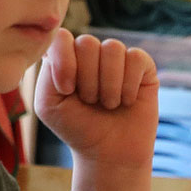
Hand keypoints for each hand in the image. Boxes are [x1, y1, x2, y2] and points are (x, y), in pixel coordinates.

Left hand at [34, 29, 158, 172]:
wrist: (109, 153)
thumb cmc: (77, 128)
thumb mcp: (49, 104)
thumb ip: (48, 70)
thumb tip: (66, 42)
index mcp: (65, 58)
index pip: (61, 38)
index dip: (64, 62)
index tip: (66, 91)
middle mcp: (90, 53)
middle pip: (87, 43)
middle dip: (88, 80)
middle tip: (91, 102)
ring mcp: (117, 58)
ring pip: (112, 48)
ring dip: (109, 85)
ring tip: (109, 104)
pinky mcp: (142, 66)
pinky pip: (136, 58)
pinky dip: (129, 85)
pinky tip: (127, 100)